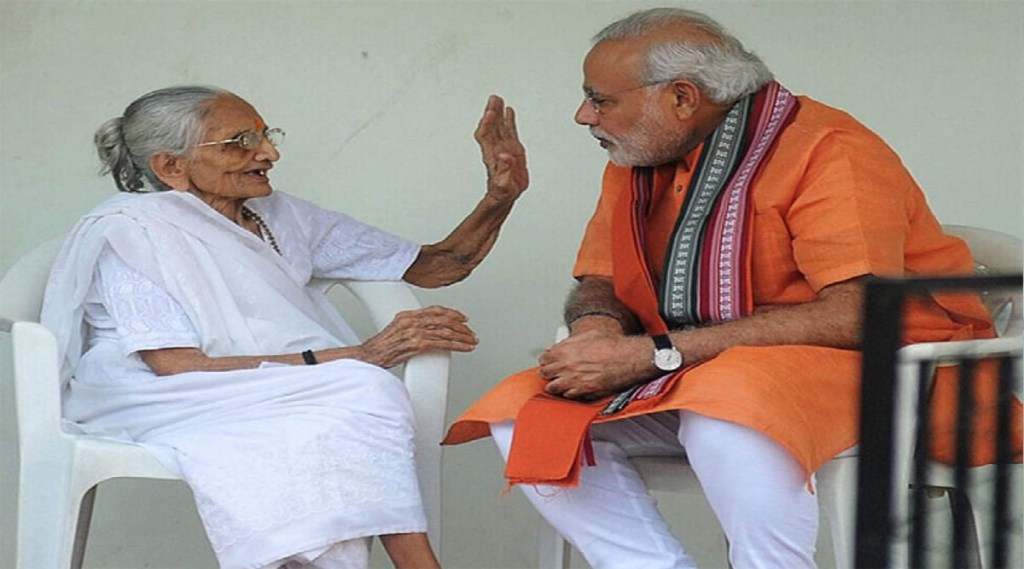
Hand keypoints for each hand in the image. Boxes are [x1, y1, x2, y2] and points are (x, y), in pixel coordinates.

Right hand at [357, 306, 477, 367]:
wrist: (369, 357)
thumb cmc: (382, 347)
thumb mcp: (397, 329)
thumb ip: (413, 325)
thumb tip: (430, 329)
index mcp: (407, 314)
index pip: (435, 310)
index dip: (452, 313)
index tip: (463, 318)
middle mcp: (411, 321)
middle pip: (443, 319)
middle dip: (461, 327)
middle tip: (471, 332)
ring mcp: (414, 332)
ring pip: (445, 332)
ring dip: (462, 337)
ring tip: (471, 341)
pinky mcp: (416, 345)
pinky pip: (442, 344)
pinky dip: (456, 346)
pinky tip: (463, 348)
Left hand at [474, 95, 527, 203]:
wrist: (505, 197)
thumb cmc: (502, 193)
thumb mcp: (503, 185)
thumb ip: (504, 171)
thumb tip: (504, 156)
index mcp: (492, 156)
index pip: (486, 136)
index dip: (487, 123)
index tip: (490, 112)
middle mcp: (496, 149)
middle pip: (491, 127)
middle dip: (492, 112)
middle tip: (494, 98)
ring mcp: (503, 148)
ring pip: (499, 127)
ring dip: (498, 113)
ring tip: (498, 99)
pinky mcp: (512, 150)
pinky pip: (509, 132)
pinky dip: (508, 121)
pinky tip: (509, 111)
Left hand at [538, 331, 655, 399]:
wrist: (628, 358)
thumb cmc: (613, 345)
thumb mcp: (588, 335)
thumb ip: (569, 342)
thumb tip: (559, 345)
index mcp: (564, 351)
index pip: (543, 359)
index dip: (547, 360)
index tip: (549, 361)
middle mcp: (566, 367)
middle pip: (545, 374)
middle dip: (548, 372)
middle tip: (553, 372)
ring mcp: (573, 381)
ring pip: (553, 388)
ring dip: (556, 385)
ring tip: (560, 382)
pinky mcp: (584, 392)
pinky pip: (568, 395)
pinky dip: (569, 392)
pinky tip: (573, 388)